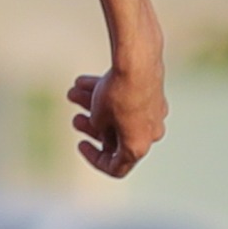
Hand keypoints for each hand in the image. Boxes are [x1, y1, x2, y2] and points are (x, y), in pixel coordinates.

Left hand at [70, 62, 164, 179]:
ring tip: (73, 93)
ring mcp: (154, 114)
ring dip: (94, 106)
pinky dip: (107, 93)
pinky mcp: (154, 94)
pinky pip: (128, 99)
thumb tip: (102, 127)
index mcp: (138, 147)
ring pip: (120, 115)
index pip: (116, 167)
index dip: (94, 159)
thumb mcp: (99, 117)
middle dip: (92, 127)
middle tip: (75, 118)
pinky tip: (82, 82)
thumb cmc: (117, 94)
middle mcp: (151, 133)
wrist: (138, 61)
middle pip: (116, 137)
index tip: (81, 144)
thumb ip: (100, 128)